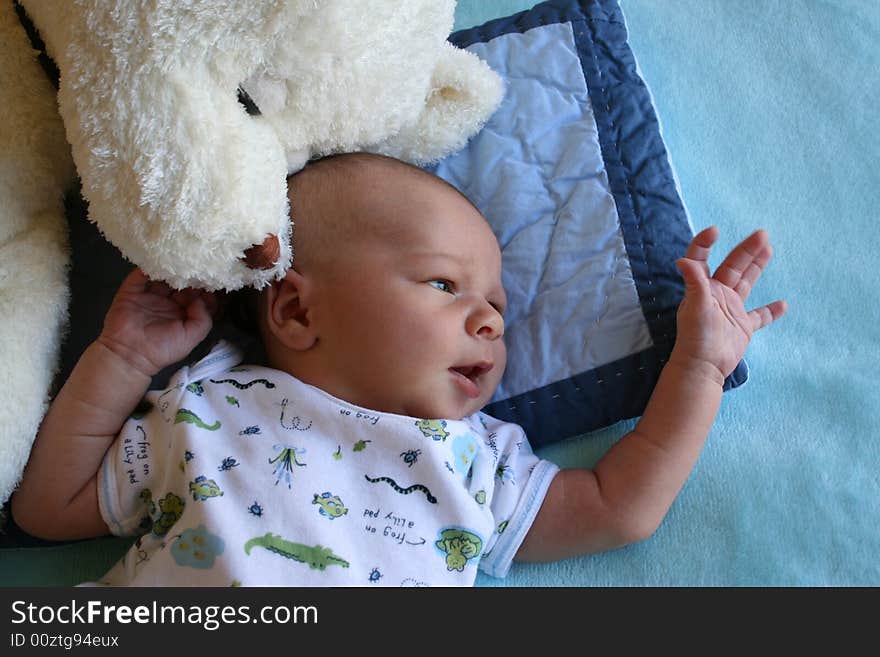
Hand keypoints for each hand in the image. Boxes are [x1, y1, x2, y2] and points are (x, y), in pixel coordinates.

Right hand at [98, 268, 219, 376]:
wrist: (130, 355)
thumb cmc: (162, 349)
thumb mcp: (191, 338)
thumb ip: (203, 319)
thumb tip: (201, 299)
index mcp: (183, 314)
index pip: (197, 297)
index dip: (205, 290)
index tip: (211, 283)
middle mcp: (168, 303)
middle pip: (181, 283)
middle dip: (190, 276)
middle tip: (196, 268)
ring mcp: (150, 296)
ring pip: (162, 277)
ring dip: (170, 269)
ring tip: (178, 262)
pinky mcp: (132, 292)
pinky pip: (139, 276)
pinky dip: (146, 268)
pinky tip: (155, 262)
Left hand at [672, 227, 786, 382]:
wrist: (704, 367)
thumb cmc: (696, 337)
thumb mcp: (695, 306)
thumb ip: (694, 282)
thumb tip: (682, 260)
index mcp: (703, 287)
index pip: (701, 259)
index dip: (704, 243)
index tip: (716, 231)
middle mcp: (717, 295)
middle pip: (733, 266)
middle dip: (746, 250)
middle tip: (762, 234)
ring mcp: (730, 310)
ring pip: (747, 283)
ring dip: (757, 266)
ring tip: (769, 248)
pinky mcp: (742, 327)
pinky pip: (760, 316)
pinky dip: (771, 311)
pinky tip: (783, 304)